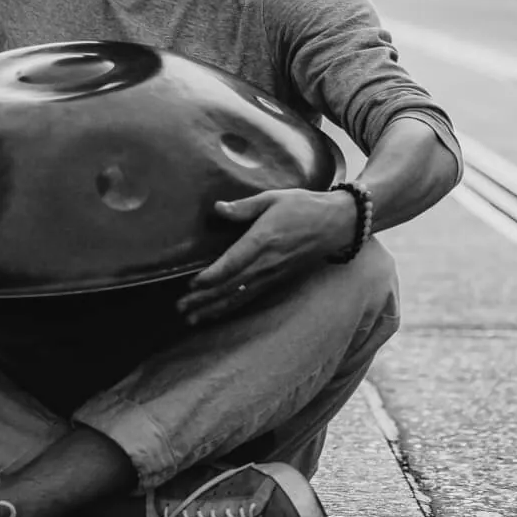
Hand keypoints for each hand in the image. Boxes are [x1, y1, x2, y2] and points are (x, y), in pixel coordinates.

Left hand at [176, 188, 356, 326]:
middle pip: (231, 285)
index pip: (234, 262)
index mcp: (263, 240)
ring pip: (238, 296)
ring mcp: (272, 275)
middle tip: (180, 307)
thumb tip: (217, 208)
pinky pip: (250, 297)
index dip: (213, 275)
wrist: (336, 225)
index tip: (192, 283)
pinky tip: (215, 313)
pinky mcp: (276, 280)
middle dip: (205, 298)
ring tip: (191, 317)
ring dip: (213, 307)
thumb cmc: (303, 207)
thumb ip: (244, 207)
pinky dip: (230, 307)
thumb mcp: (273, 199)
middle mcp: (266, 263)